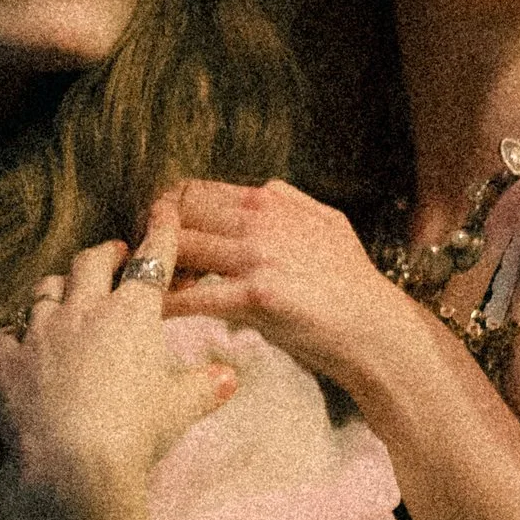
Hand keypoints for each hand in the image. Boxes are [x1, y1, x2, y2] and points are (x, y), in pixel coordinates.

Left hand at [0, 208, 236, 509]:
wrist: (76, 465)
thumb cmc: (136, 433)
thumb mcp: (182, 409)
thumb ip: (206, 386)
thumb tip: (229, 378)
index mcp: (131, 313)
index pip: (151, 260)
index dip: (160, 233)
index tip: (163, 211)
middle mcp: (83, 311)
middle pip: (90, 262)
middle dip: (104, 254)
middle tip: (114, 255)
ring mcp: (41, 333)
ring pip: (45, 291)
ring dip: (59, 289)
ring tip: (67, 295)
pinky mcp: (9, 362)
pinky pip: (7, 334)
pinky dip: (16, 334)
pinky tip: (21, 342)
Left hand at [163, 177, 423, 396]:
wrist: (375, 328)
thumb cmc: (350, 285)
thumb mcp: (327, 223)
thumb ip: (289, 202)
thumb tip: (260, 191)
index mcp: (270, 199)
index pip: (193, 191)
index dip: (165, 214)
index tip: (157, 237)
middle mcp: (261, 218)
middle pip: (176, 213)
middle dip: (151, 237)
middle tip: (144, 265)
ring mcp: (257, 255)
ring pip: (178, 248)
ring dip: (155, 269)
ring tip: (150, 292)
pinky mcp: (256, 294)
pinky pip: (192, 295)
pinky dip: (166, 304)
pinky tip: (155, 317)